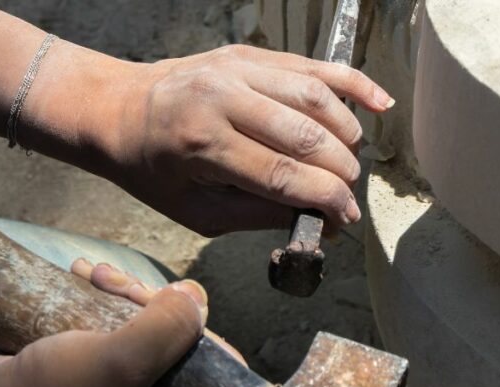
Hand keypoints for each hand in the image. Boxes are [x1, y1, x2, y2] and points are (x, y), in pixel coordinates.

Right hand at [0, 264, 220, 386]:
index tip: (179, 309)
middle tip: (121, 284)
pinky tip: (86, 276)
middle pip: (183, 357)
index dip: (207, 343)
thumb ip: (171, 327)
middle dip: (154, 309)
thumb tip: (197, 296)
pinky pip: (120, 343)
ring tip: (95, 273)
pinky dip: (106, 310)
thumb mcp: (123, 361)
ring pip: (149, 342)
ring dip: (126, 299)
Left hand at [23, 44, 393, 236]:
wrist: (119, 111)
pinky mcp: (250, 54)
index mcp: (203, 144)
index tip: (345, 219)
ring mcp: (238, 68)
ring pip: (317, 98)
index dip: (326, 200)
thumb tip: (316, 217)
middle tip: (347, 198)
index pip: (284, 175)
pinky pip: (312, 65)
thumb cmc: (154, 169)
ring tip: (351, 165)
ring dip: (348, 136)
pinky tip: (380, 104)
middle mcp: (223, 98)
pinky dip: (352, 84)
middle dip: (341, 173)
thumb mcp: (196, 211)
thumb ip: (257, 214)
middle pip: (307, 137)